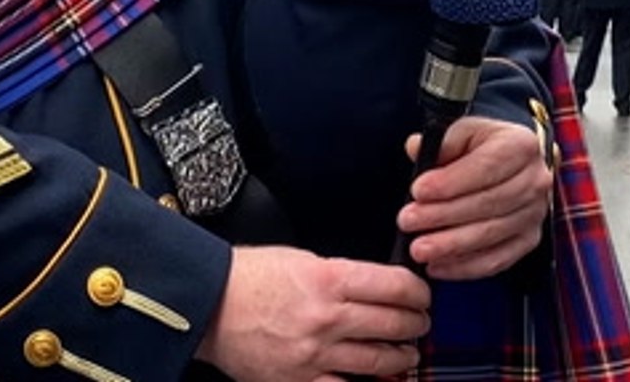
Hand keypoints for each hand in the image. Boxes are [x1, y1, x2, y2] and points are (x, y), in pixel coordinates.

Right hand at [195, 245, 428, 380]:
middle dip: (416, 324)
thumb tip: (377, 286)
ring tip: (406, 352)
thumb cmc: (248, 278)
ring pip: (379, 360)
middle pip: (394, 323)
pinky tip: (377, 380)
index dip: (418, 292)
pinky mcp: (300, 380)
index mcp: (328, 279)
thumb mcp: (300, 260)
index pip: (396, 286)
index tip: (422, 295)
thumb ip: (341, 276)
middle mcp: (326, 317)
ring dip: (402, 356)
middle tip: (420, 322)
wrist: (207, 305)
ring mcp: (314, 354)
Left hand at [396, 116, 554, 281]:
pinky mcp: (528, 240)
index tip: (418, 191)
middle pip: (488, 204)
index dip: (451, 182)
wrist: (509, 163)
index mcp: (521, 145)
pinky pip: (497, 260)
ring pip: (491, 234)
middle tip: (408, 221)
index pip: (486, 166)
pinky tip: (437, 267)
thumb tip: (416, 148)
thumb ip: (441, 141)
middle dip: (443, 215)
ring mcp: (535, 213)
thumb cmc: (481, 146)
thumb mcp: (463, 131)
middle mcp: (535, 180)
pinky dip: (465, 267)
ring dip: (451, 245)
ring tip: (418, 248)